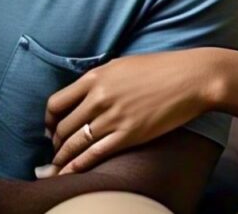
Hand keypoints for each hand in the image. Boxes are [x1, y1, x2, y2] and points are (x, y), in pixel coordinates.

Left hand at [44, 50, 219, 174]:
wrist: (189, 78)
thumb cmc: (158, 68)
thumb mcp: (120, 65)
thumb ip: (99, 79)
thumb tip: (83, 95)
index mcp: (94, 77)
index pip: (56, 102)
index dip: (48, 120)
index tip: (51, 128)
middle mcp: (99, 97)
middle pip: (63, 126)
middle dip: (56, 143)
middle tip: (56, 151)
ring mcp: (113, 117)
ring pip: (76, 143)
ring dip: (64, 158)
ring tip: (58, 167)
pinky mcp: (129, 135)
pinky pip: (95, 154)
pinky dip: (80, 166)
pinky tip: (72, 173)